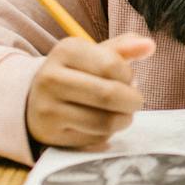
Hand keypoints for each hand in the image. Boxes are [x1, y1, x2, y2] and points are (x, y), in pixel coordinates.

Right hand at [25, 34, 151, 148]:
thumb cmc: (76, 72)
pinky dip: (108, 134)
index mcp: (65, 50)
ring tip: (123, 114)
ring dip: (124, 120)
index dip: (129, 76)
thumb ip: (124, 48)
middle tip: (135, 102)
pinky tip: (102, 124)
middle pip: (108, 95)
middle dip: (133, 101)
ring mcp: (47, 108)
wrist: (35, 98)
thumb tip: (150, 45)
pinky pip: (94, 138)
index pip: (112, 65)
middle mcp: (51, 78)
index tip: (129, 78)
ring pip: (104, 122)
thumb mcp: (95, 54)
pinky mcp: (51, 134)